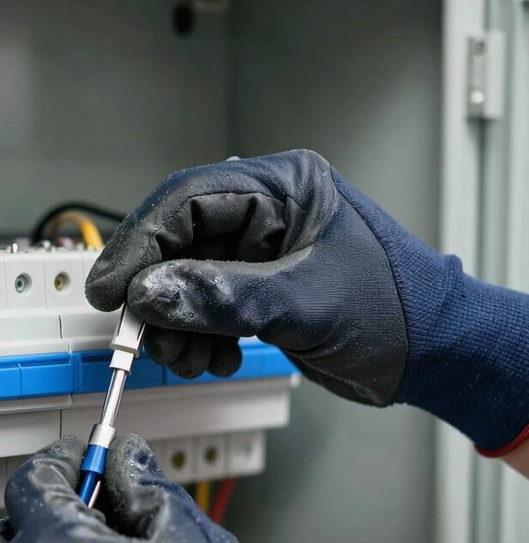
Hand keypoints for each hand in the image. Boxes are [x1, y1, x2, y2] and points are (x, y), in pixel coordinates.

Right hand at [86, 150, 528, 453]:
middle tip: (147, 335)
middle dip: (158, 294)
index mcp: (283, 186)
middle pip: (179, 242)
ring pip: (186, 279)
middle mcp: (266, 212)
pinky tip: (216, 356)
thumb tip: (151, 293)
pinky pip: (206, 304)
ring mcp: (260, 251)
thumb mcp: (302, 303)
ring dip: (177, 323)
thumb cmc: (395, 309)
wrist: (431, 352)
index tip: (110, 289)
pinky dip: (199, 335)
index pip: (187, 201)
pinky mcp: (258, 286)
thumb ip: (222, 297)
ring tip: (190, 356)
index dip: (139, 245)